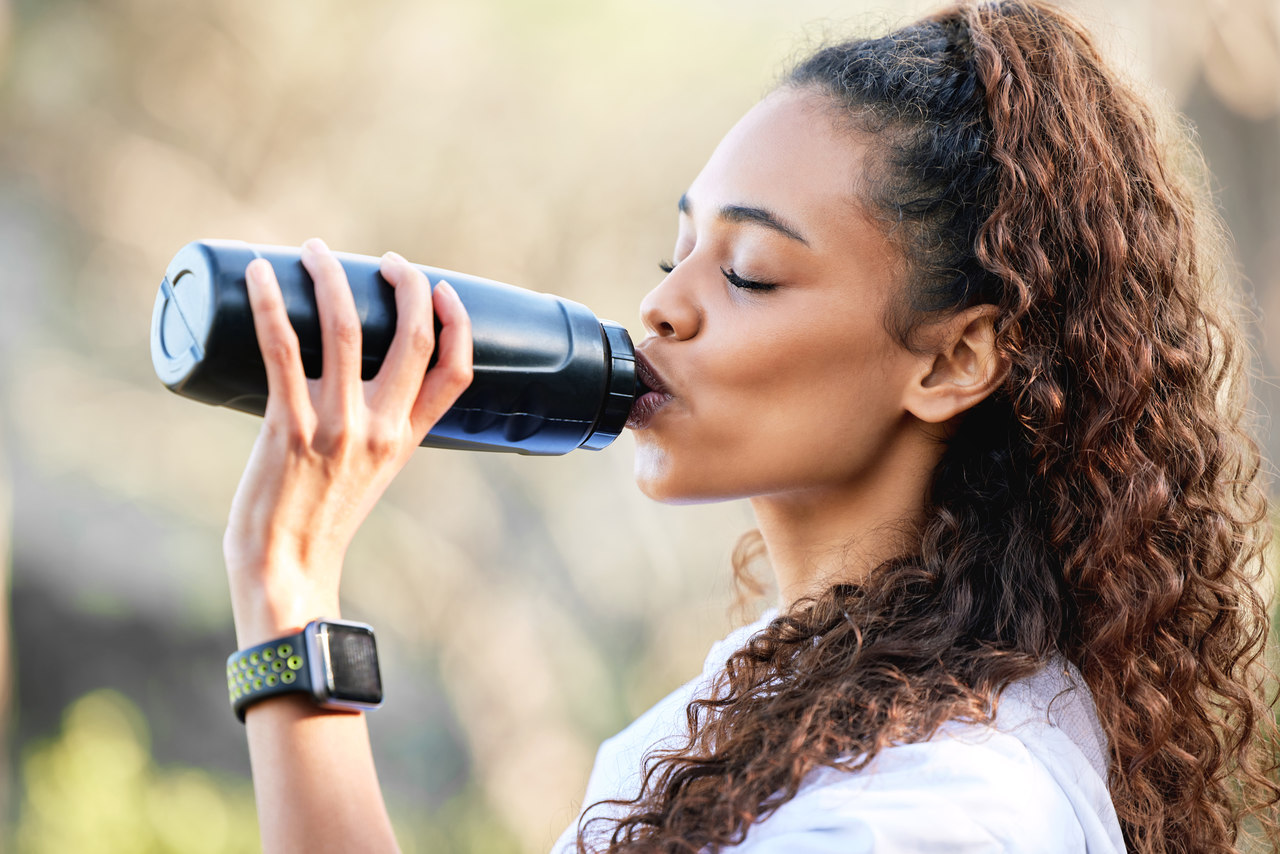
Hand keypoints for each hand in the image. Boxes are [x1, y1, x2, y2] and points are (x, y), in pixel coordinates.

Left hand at [223, 238, 472, 645]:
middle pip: (413, 338)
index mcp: (406, 440)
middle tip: (386, 261)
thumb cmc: (318, 522)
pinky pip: (281, 348)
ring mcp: (336, 426)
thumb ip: (373, 431)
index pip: (456, 372)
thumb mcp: (370, 474)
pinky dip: (270, 303)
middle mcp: (380, 429)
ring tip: (318, 250)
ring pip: (348, 329)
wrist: (284, 568)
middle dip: (406, 284)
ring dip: (333, 278)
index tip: (439, 287)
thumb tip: (349, 382)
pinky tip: (260, 274)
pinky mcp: (288, 426)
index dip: (457, 321)